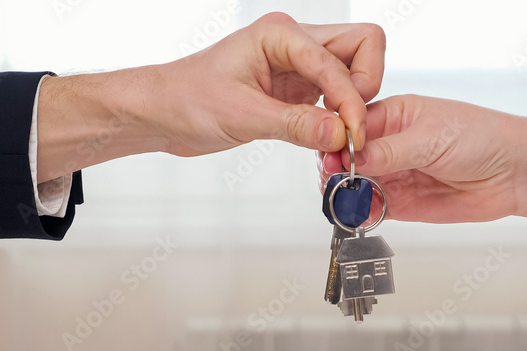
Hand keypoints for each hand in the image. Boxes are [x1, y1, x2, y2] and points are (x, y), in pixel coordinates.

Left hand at [38, 13, 384, 179]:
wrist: (162, 113)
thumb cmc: (186, 99)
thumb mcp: (241, 115)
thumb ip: (294, 124)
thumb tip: (339, 133)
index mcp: (280, 34)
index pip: (338, 60)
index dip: (349, 100)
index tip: (351, 135)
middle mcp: (294, 44)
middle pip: (361, 47)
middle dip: (364, 87)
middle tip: (352, 126)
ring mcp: (298, 66)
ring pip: (353, 72)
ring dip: (354, 105)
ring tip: (340, 139)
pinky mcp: (296, 91)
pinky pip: (336, 98)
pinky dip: (339, 119)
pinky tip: (326, 140)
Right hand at [320, 95, 526, 232]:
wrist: (514, 172)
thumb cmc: (482, 138)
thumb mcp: (430, 137)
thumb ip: (389, 151)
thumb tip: (353, 157)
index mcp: (394, 115)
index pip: (352, 126)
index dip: (338, 141)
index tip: (332, 156)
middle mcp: (390, 144)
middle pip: (348, 158)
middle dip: (337, 170)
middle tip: (334, 182)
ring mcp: (395, 174)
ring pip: (357, 185)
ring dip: (347, 194)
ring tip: (345, 202)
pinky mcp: (403, 203)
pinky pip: (373, 208)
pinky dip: (362, 213)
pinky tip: (359, 214)